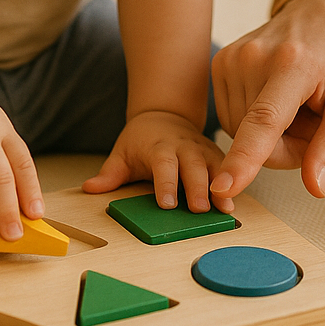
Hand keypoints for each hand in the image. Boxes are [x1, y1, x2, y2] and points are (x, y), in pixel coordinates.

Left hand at [82, 110, 233, 213]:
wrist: (165, 115)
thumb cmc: (142, 139)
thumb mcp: (122, 153)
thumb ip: (110, 173)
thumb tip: (90, 188)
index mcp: (159, 146)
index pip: (163, 165)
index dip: (166, 183)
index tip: (167, 204)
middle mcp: (184, 147)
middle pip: (193, 166)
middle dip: (197, 188)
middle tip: (200, 210)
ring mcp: (202, 150)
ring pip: (214, 167)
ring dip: (220, 187)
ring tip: (226, 208)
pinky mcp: (215, 156)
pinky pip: (226, 169)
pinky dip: (232, 184)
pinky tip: (234, 204)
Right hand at [210, 0, 324, 200]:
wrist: (321, 9)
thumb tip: (316, 186)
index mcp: (293, 63)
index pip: (264, 120)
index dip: (245, 158)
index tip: (223, 187)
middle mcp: (253, 57)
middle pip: (257, 139)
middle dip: (287, 147)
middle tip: (313, 120)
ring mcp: (231, 57)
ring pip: (240, 132)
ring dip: (270, 135)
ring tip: (295, 105)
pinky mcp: (219, 62)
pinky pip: (231, 118)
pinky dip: (253, 121)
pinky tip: (274, 99)